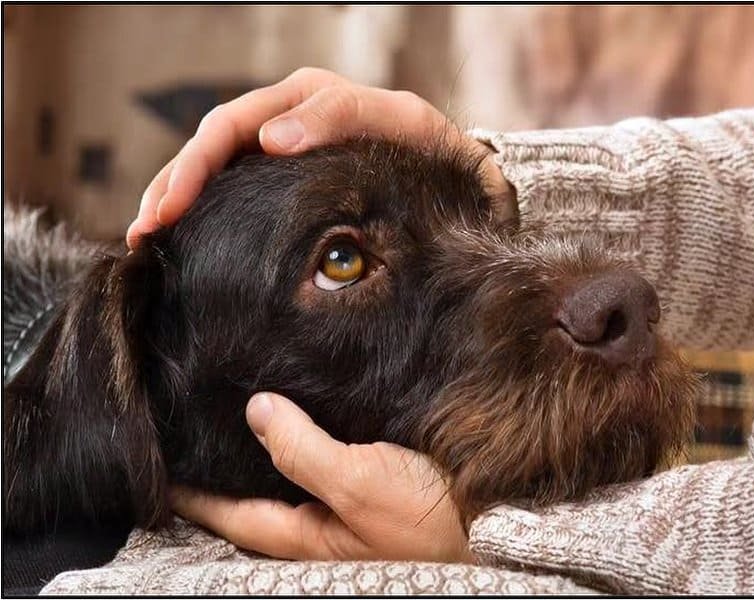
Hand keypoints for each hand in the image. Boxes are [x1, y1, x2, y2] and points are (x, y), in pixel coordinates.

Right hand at [127, 67, 515, 247]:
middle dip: (173, 185)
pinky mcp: (287, 179)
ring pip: (216, 167)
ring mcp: (284, 148)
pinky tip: (184, 237)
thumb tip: (269, 139)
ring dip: (177, 197)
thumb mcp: (399, 123)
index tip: (172, 208)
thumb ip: (339, 117)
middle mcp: (286, 118)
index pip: (232, 126)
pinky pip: (236, 188)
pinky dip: (205, 210)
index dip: (197, 165)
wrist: (456, 175)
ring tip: (147, 237)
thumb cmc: (429, 150)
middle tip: (145, 231)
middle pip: (211, 145)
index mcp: (306, 99)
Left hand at [170, 393, 471, 562]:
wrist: (498, 519)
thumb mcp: (361, 484)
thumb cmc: (431, 517)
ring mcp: (348, 504)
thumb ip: (304, 451)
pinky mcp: (376, 482)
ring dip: (266, 449)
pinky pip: (327, 458)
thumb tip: (256, 411)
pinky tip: (307, 411)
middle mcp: (322, 522)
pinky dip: (307, 438)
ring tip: (239, 414)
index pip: (234, 512)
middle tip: (193, 430)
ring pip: (292, 474)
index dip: (195, 492)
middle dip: (225, 468)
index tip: (161, 463)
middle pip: (258, 494)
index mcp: (309, 534)